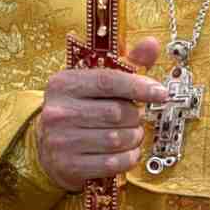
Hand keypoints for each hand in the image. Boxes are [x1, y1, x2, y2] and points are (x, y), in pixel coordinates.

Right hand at [33, 37, 165, 190]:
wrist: (48, 147)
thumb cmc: (81, 108)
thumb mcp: (97, 82)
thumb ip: (126, 63)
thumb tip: (151, 43)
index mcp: (63, 83)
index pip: (108, 81)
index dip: (139, 86)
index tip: (161, 93)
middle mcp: (58, 111)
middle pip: (117, 112)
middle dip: (136, 116)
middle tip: (136, 117)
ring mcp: (60, 140)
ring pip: (118, 138)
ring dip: (134, 137)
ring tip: (131, 134)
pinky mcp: (68, 165)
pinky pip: (114, 163)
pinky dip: (128, 157)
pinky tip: (126, 151)